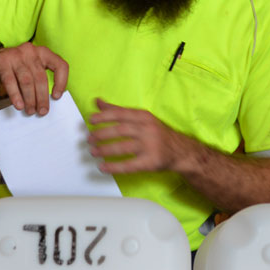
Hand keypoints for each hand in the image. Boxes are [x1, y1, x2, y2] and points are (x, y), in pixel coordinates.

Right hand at [0, 42, 68, 115]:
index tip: (56, 96)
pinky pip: (11, 82)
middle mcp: (31, 52)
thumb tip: (46, 101)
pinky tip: (19, 105)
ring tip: (30, 110)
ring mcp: (16, 56)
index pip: (60, 65)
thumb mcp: (31, 68)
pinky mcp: (2, 63)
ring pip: (27, 81)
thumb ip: (40, 78)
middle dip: (42, 97)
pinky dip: (16, 95)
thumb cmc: (15, 67)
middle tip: (42, 111)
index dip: (61, 82)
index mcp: (43, 52)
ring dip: (30, 99)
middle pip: (41, 77)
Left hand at [87, 98, 205, 174]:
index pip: (121, 114)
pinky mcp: (150, 162)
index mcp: (145, 116)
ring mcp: (150, 146)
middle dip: (102, 134)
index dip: (104, 117)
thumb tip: (98, 102)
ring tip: (93, 151)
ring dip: (105, 149)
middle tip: (89, 138)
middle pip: (120, 130)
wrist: (181, 151)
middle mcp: (148, 130)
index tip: (91, 120)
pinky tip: (103, 167)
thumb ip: (119, 110)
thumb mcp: (141, 118)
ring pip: (123, 147)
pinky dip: (114, 167)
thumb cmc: (158, 133)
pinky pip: (129, 165)